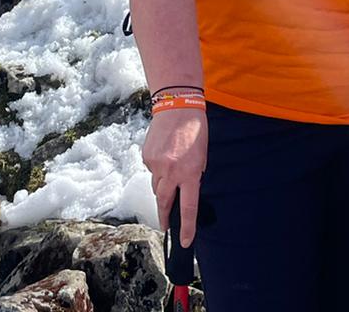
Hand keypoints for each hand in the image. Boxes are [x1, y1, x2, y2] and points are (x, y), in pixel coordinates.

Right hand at [142, 106, 206, 247]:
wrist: (177, 106)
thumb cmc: (194, 130)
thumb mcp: (202, 156)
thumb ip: (194, 176)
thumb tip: (185, 190)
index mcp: (190, 173)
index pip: (188, 207)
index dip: (187, 227)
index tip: (186, 242)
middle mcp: (171, 172)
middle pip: (165, 203)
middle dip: (165, 217)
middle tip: (166, 227)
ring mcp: (156, 165)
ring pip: (157, 186)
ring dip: (163, 187)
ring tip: (170, 172)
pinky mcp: (146, 157)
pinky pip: (152, 171)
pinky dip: (158, 169)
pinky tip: (164, 155)